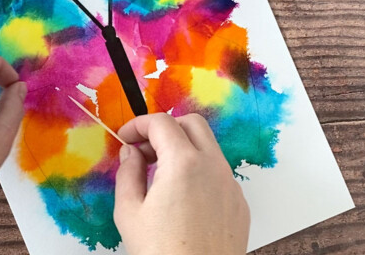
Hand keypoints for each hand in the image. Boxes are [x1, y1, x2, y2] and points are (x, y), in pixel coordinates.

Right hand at [113, 113, 249, 254]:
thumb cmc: (161, 253)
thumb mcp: (129, 212)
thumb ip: (127, 172)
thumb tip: (130, 153)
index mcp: (183, 163)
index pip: (162, 122)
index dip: (138, 124)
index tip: (125, 138)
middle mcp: (213, 166)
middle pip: (192, 122)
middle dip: (166, 127)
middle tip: (144, 148)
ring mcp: (230, 184)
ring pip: (208, 146)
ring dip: (183, 147)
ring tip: (160, 174)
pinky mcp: (239, 203)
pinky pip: (218, 171)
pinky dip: (198, 169)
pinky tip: (182, 196)